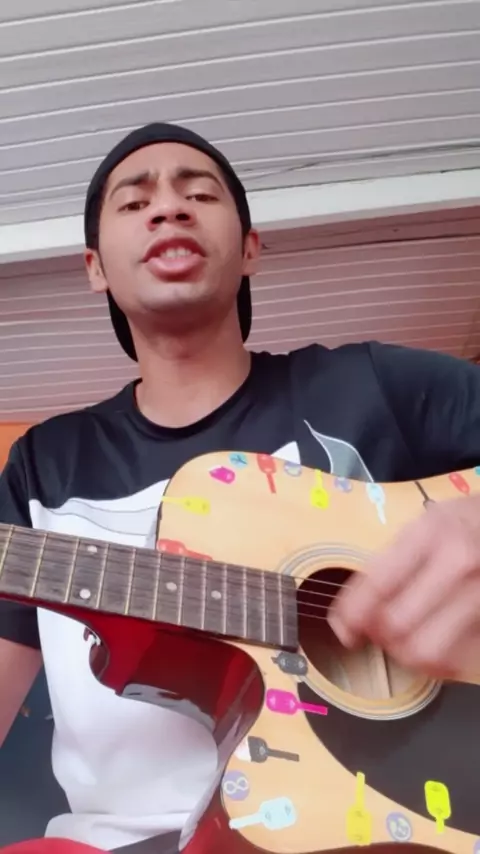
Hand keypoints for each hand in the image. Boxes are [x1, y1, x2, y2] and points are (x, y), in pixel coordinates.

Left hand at [327, 494, 479, 679]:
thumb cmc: (464, 524)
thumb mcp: (425, 523)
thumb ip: (389, 561)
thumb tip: (351, 613)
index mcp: (430, 532)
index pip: (378, 584)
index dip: (351, 614)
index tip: (343, 628)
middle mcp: (459, 562)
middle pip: (398, 624)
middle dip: (378, 635)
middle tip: (375, 632)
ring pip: (427, 650)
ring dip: (405, 653)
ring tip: (402, 640)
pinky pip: (456, 658)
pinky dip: (437, 661)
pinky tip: (432, 642)